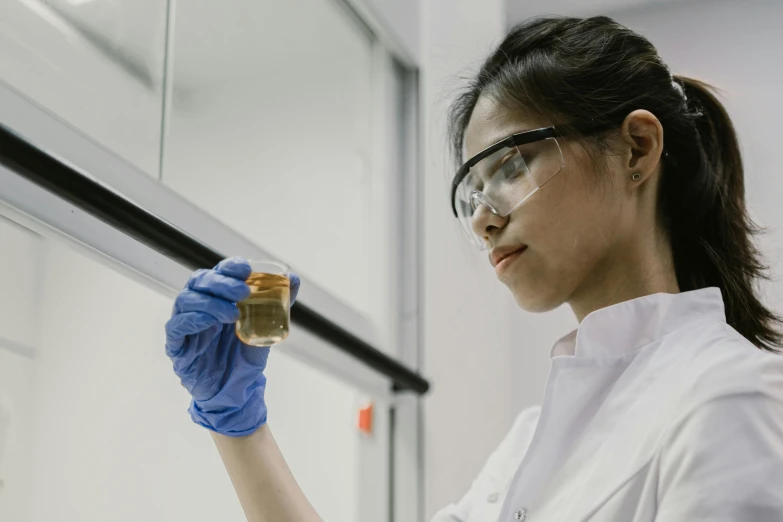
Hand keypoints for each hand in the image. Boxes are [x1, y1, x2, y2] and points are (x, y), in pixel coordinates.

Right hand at [165, 257, 299, 435]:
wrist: (237, 389)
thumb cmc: (245, 355)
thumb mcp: (266, 326)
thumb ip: (279, 302)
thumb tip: (294, 278)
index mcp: (217, 297)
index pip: (218, 273)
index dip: (229, 267)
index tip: (246, 269)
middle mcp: (199, 306)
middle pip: (200, 281)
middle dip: (222, 282)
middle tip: (243, 291)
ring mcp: (185, 324)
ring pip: (186, 300)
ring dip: (210, 302)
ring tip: (234, 314)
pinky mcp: (177, 346)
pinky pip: (176, 326)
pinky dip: (192, 319)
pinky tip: (210, 322)